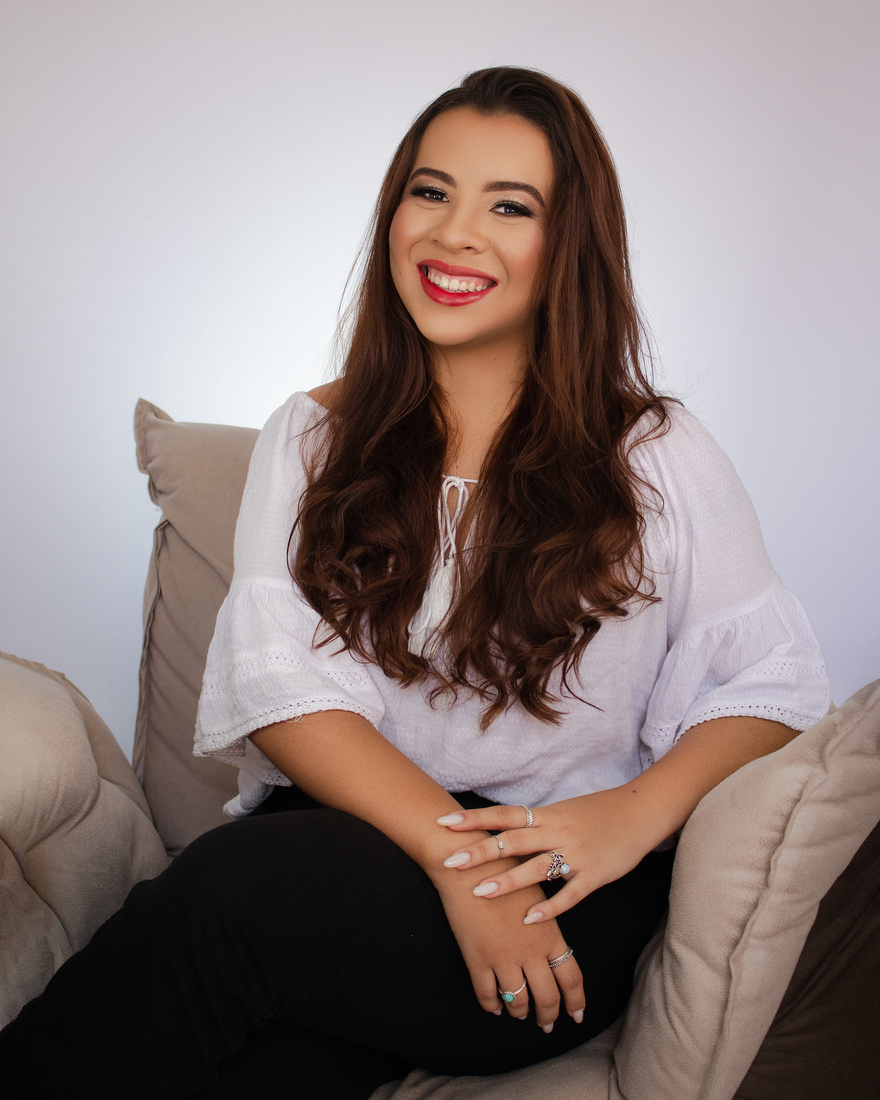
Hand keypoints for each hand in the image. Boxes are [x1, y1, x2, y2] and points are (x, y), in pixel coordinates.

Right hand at [434, 863, 584, 1031]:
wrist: (469, 864)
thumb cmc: (504, 868)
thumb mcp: (536, 890)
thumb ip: (547, 917)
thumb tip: (553, 937)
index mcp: (549, 934)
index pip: (571, 977)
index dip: (576, 1000)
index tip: (577, 1014)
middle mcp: (530, 951)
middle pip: (548, 997)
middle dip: (549, 1015)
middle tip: (547, 1024)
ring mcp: (504, 957)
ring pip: (518, 1001)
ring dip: (521, 1012)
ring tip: (521, 1015)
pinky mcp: (478, 958)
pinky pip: (487, 994)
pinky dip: (492, 1005)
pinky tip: (494, 1007)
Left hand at [437, 787, 663, 923]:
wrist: (640, 812)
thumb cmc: (597, 813)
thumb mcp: (562, 812)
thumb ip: (534, 825)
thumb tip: (499, 831)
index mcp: (547, 815)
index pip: (504, 815)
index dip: (474, 819)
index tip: (444, 822)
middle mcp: (557, 831)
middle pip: (513, 840)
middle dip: (480, 852)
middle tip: (450, 862)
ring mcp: (576, 853)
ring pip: (537, 867)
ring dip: (508, 880)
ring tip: (481, 893)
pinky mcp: (595, 874)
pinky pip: (569, 893)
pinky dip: (550, 906)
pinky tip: (529, 919)